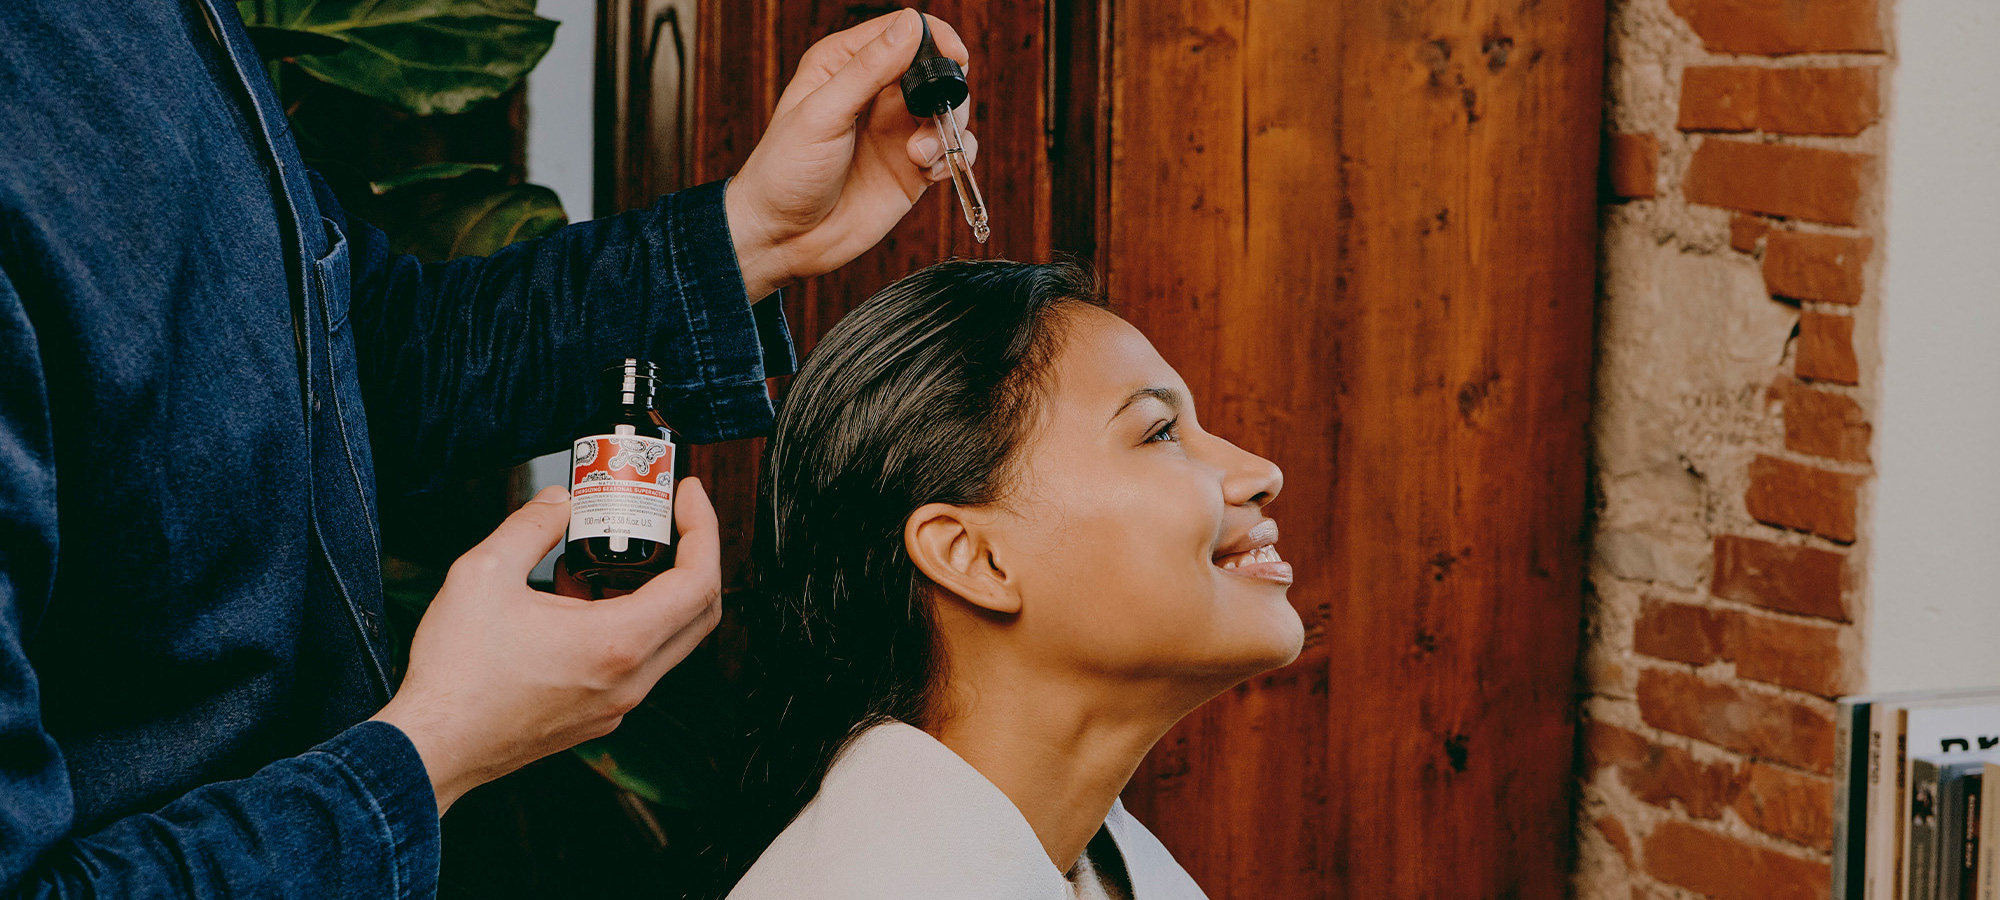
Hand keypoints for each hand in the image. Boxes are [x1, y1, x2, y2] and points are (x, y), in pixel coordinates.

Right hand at [371, 482, 722, 813]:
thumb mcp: (484, 573)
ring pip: (668, 638)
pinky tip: (575, 598)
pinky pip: (635, 661)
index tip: (687, 495)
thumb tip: (559, 502)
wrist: (433, 748)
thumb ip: (530, 526)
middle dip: (693, 555)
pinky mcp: (598, 716)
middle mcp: (631, 680)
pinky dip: (626, 621)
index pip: (699, 581)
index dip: (704, 528)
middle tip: (666, 519)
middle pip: (699, 611)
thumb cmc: (457, 674)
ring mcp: (618, 704)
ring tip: (604, 554)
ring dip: (653, 590)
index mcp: (618, 643)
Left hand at [726, 9, 977, 300]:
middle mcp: (876, 92)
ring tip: (919, 155)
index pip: (903, 31)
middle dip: (947, 91)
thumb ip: (868, 70)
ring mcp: (897, 130)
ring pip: (950, 110)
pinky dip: (954, 158)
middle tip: (935, 117)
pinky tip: (929, 172)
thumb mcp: (823, 113)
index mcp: (845, 64)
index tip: (954, 57)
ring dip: (949, 129)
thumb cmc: (785, 172)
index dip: (935, 38)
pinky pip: (953, 150)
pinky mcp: (913, 167)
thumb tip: (912, 26)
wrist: (783, 238)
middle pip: (936, 70)